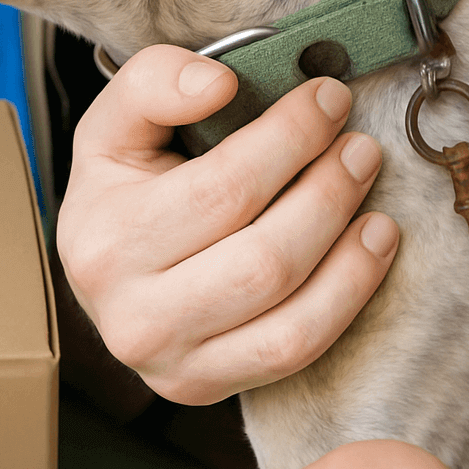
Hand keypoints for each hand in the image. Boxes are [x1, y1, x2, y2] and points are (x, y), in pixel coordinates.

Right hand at [55, 44, 398, 404]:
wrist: (101, 270)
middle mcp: (130, 313)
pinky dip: (345, 297)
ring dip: (348, 247)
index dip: (291, 139)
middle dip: (328, 191)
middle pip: (264, 257)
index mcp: (103, 239)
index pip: (223, 189)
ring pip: (286, 312)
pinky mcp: (200, 385)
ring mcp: (167, 361)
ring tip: (366, 192)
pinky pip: (293, 351)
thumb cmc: (117, 192)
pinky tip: (367, 247)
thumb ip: (151, 83)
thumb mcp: (112, 126)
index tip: (327, 99)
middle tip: (357, 146)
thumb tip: (218, 85)